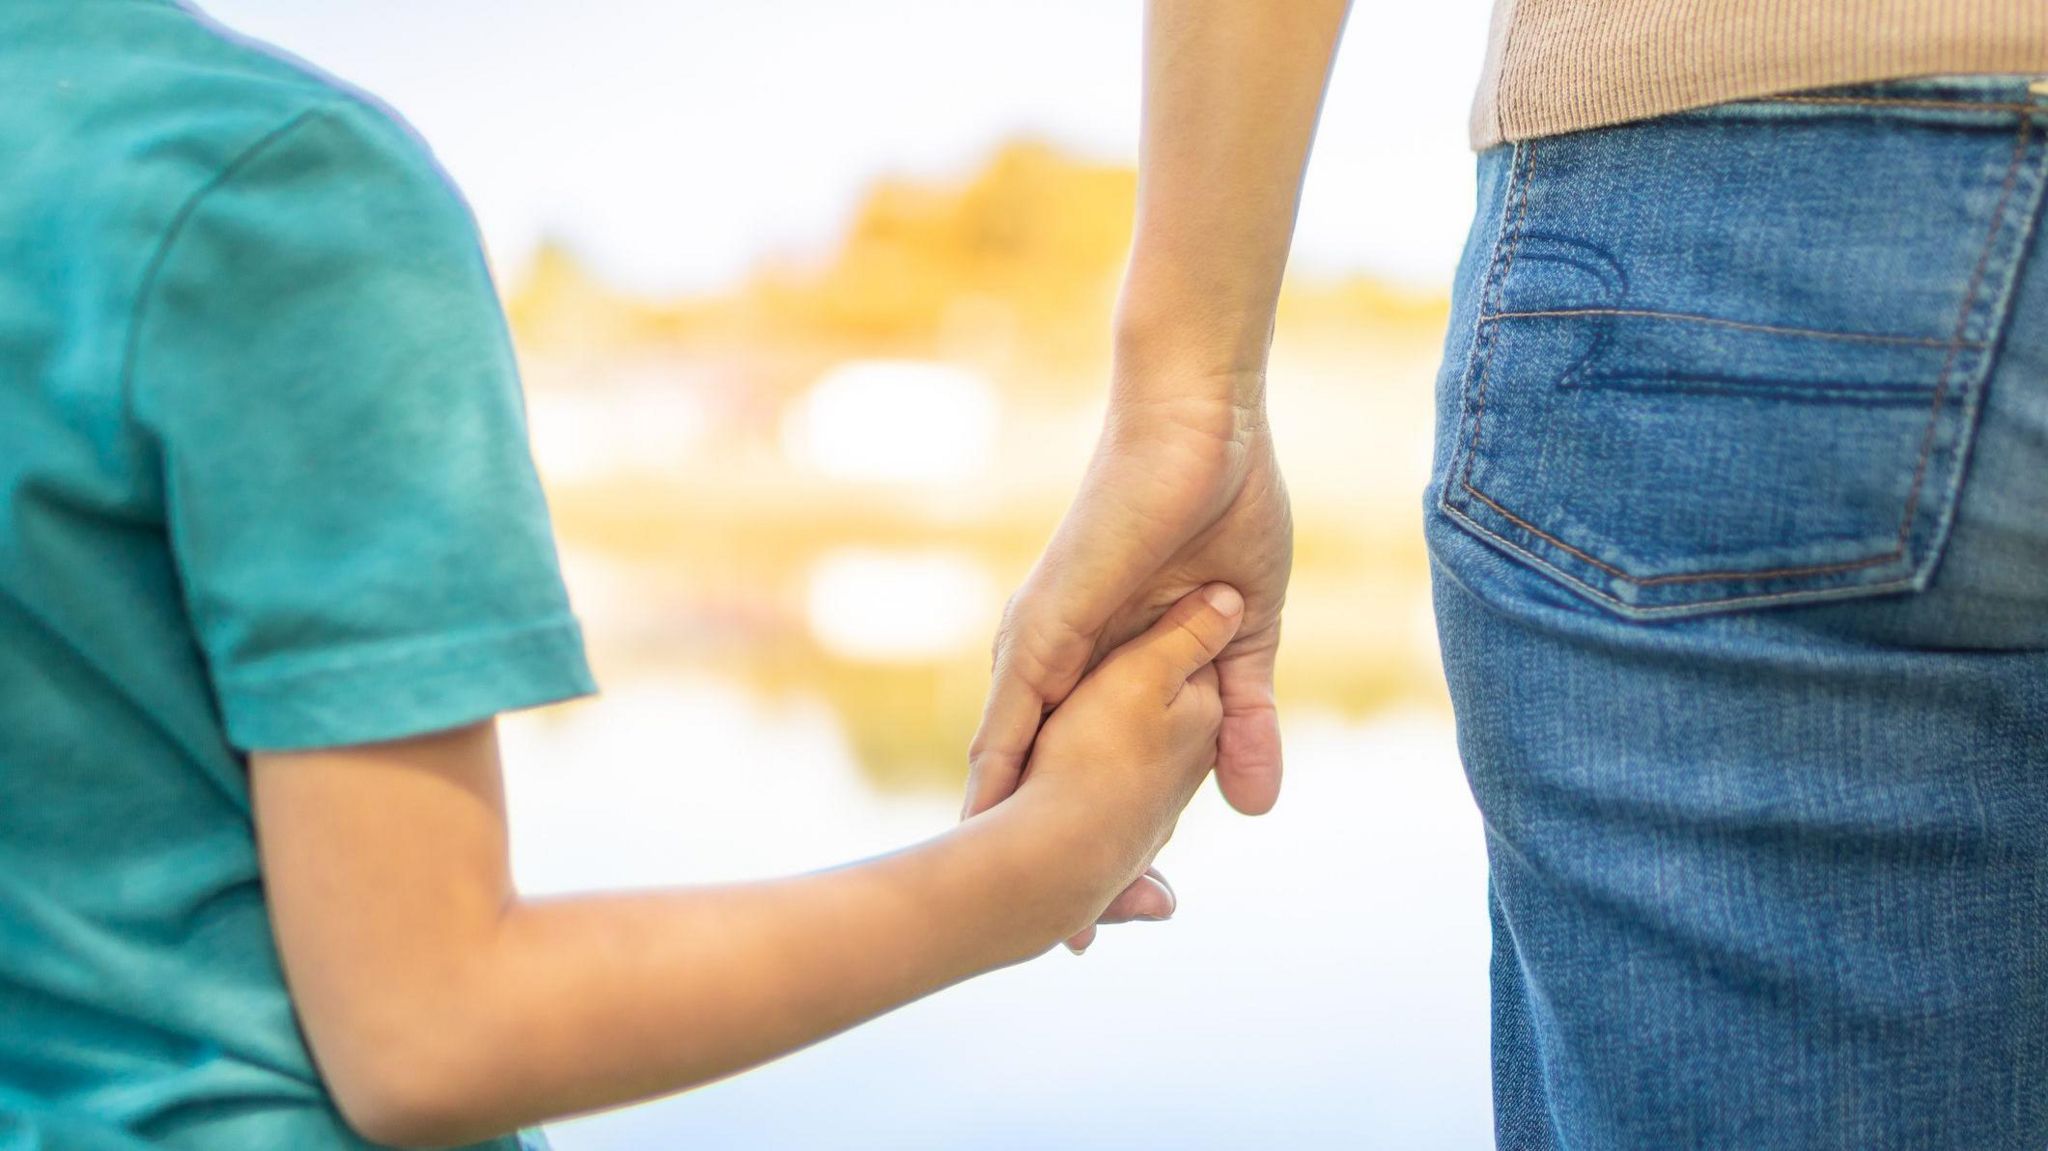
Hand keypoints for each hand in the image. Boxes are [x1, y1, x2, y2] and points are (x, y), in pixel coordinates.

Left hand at [966, 388, 1293, 947]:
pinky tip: (986, 831)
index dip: (1102, 832)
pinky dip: (1001, 776)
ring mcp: (1047, 643)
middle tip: (1072, 941)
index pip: (1092, 765)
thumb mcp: (1244, 640)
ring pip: (1016, 761)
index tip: (1113, 906)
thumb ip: (1242, 716)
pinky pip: (1013, 712)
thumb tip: (1256, 806)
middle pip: (1043, 779)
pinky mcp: (1048, 623)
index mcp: (1108, 664)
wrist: (1208, 424)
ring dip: (1014, 835)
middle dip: (1051, 855)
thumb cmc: (1223, 508)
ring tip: (1019, 914)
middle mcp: (1063, 662)